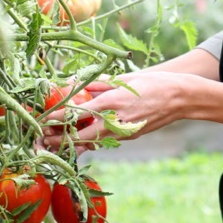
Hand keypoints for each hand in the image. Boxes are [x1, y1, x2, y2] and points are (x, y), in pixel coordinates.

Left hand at [39, 71, 190, 155]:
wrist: (180, 98)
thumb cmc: (153, 83)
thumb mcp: (123, 79)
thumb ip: (98, 84)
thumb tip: (74, 82)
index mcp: (111, 102)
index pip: (77, 113)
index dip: (57, 118)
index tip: (42, 120)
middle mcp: (115, 120)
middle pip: (79, 136)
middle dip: (59, 140)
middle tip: (42, 140)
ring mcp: (123, 131)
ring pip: (91, 142)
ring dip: (72, 143)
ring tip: (54, 143)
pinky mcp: (129, 136)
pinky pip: (104, 140)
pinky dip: (90, 140)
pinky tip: (79, 139)